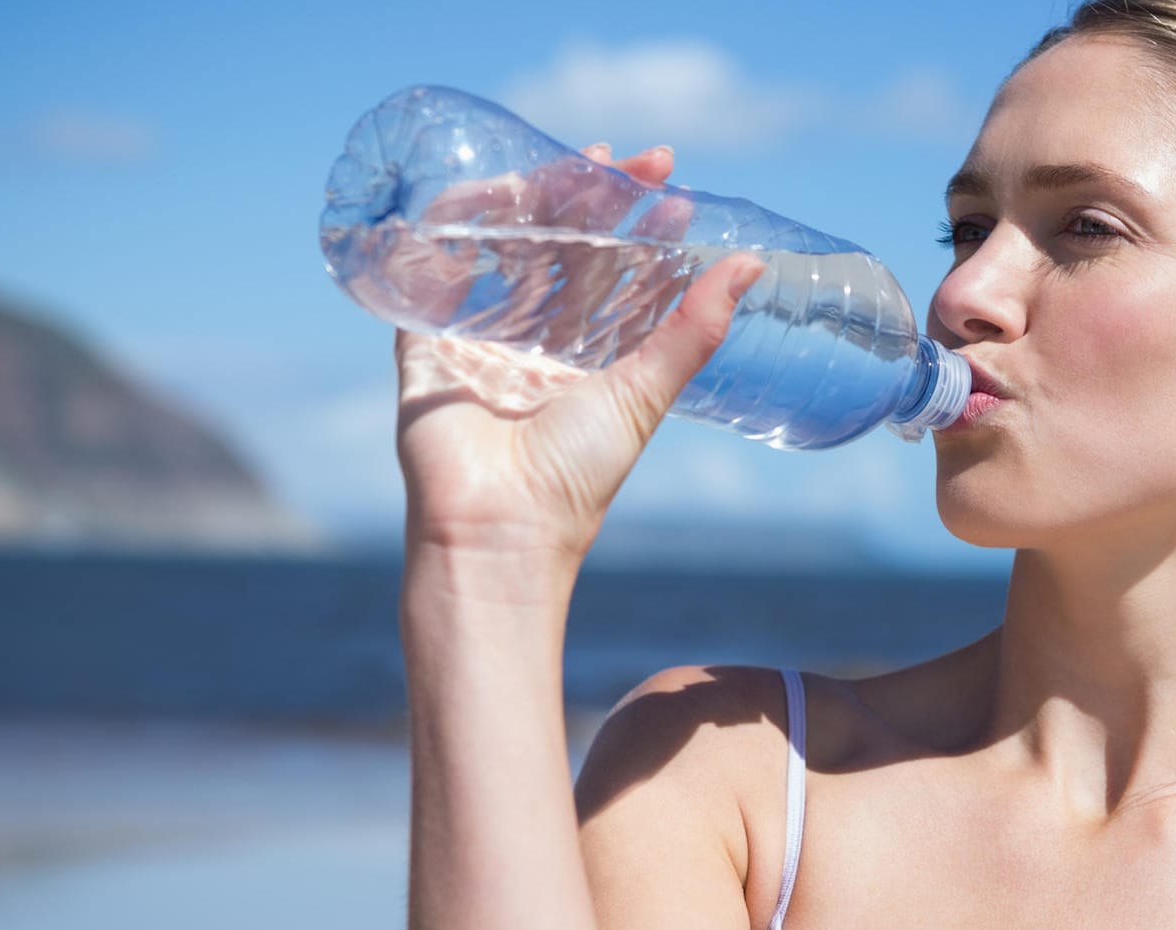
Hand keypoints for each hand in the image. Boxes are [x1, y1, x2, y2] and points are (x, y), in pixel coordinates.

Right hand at [392, 144, 764, 563]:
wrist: (498, 527)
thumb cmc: (577, 475)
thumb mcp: (645, 390)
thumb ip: (693, 328)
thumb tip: (751, 265)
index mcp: (587, 356)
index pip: (616, 270)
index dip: (639, 224)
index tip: (669, 183)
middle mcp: (534, 341)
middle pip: (562, 247)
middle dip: (592, 197)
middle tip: (628, 157)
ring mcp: (478, 335)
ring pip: (506, 245)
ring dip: (535, 199)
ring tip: (574, 163)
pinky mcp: (424, 338)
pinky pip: (432, 267)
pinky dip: (453, 225)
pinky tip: (486, 190)